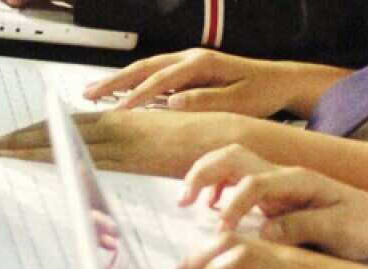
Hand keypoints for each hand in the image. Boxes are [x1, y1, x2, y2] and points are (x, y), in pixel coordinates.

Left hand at [0, 110, 262, 177]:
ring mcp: (121, 142)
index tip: (10, 139)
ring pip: (65, 142)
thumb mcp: (158, 146)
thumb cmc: (198, 147)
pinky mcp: (130, 158)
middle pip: (58, 131)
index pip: (68, 127)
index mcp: (121, 123)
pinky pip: (87, 158)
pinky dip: (59, 158)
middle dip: (21, 138)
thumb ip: (134, 155)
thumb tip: (111, 169)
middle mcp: (116, 128)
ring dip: (30, 147)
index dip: (37, 132)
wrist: (226, 139)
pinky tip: (38, 163)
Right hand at [82, 49, 300, 115]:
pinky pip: (155, 77)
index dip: (139, 94)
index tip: (120, 110)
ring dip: (119, 81)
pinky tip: (119, 96)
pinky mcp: (188, 73)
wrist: (279, 81)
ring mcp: (188, 64)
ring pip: (146, 69)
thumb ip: (206, 101)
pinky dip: (134, 84)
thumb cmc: (262, 92)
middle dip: (115, 81)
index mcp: (202, 63)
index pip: (163, 79)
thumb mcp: (239, 100)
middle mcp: (191, 58)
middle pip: (145, 67)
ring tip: (93, 93)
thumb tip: (173, 104)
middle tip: (88, 95)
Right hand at [179, 145, 367, 259]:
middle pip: (233, 156)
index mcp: (299, 181)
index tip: (223, 232)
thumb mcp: (339, 230)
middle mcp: (284, 175)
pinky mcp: (275, 195)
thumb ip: (301, 228)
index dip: (232, 206)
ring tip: (187, 202)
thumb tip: (264, 232)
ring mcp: (278, 182)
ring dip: (205, 177)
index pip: (253, 183)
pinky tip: (213, 209)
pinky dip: (218, 189)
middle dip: (203, 173)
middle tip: (183, 201)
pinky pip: (238, 182)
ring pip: (232, 164)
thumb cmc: (364, 226)